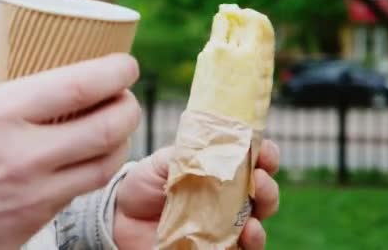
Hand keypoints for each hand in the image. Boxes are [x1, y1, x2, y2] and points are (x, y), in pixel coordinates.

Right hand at [0, 54, 140, 249]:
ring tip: (115, 126)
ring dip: (121, 141)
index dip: (115, 71)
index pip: (80, 86)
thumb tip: (10, 60)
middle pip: (108, 128)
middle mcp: (26, 155)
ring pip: (105, 165)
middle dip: (130, 106)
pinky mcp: (36, 219)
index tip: (126, 64)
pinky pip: (80, 191)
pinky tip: (85, 156)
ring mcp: (35, 192)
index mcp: (0, 115)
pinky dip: (92, 169)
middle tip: (126, 95)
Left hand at [114, 140, 279, 248]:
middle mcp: (229, 200)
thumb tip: (209, 146)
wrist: (119, 218)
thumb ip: (186, 153)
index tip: (265, 150)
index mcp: (221, 172)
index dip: (265, 154)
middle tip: (260, 180)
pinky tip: (246, 235)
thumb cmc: (143, 185)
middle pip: (263, 195)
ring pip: (257, 225)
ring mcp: (224, 227)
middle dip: (268, 186)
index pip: (253, 161)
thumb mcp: (161, 162)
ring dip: (262, 217)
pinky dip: (249, 243)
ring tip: (254, 214)